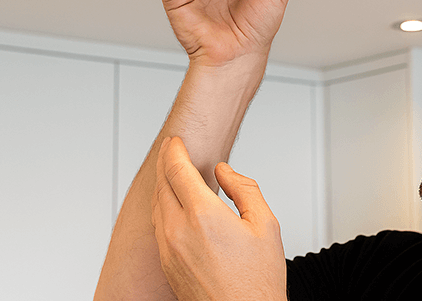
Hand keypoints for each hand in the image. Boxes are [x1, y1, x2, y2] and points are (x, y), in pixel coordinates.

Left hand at [151, 137, 287, 300]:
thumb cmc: (258, 281)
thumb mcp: (265, 224)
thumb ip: (244, 189)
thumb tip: (224, 172)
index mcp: (203, 216)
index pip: (177, 170)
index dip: (174, 150)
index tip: (176, 141)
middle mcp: (178, 231)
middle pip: (161, 184)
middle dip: (166, 163)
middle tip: (172, 150)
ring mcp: (168, 250)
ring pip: (156, 205)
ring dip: (162, 185)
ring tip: (173, 174)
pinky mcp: (166, 265)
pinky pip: (158, 226)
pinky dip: (163, 206)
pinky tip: (174, 205)